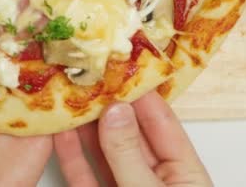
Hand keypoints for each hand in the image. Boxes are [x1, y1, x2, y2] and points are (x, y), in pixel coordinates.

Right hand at [54, 91, 211, 186]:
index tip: (121, 69)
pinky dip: (73, 156)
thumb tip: (116, 111)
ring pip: (106, 154)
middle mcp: (157, 179)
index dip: (142, 95)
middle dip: (110, 107)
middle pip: (131, 135)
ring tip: (70, 97)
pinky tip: (60, 134)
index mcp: (185, 174)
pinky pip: (86, 176)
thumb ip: (128, 154)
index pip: (163, 124)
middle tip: (89, 78)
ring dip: (87, 128)